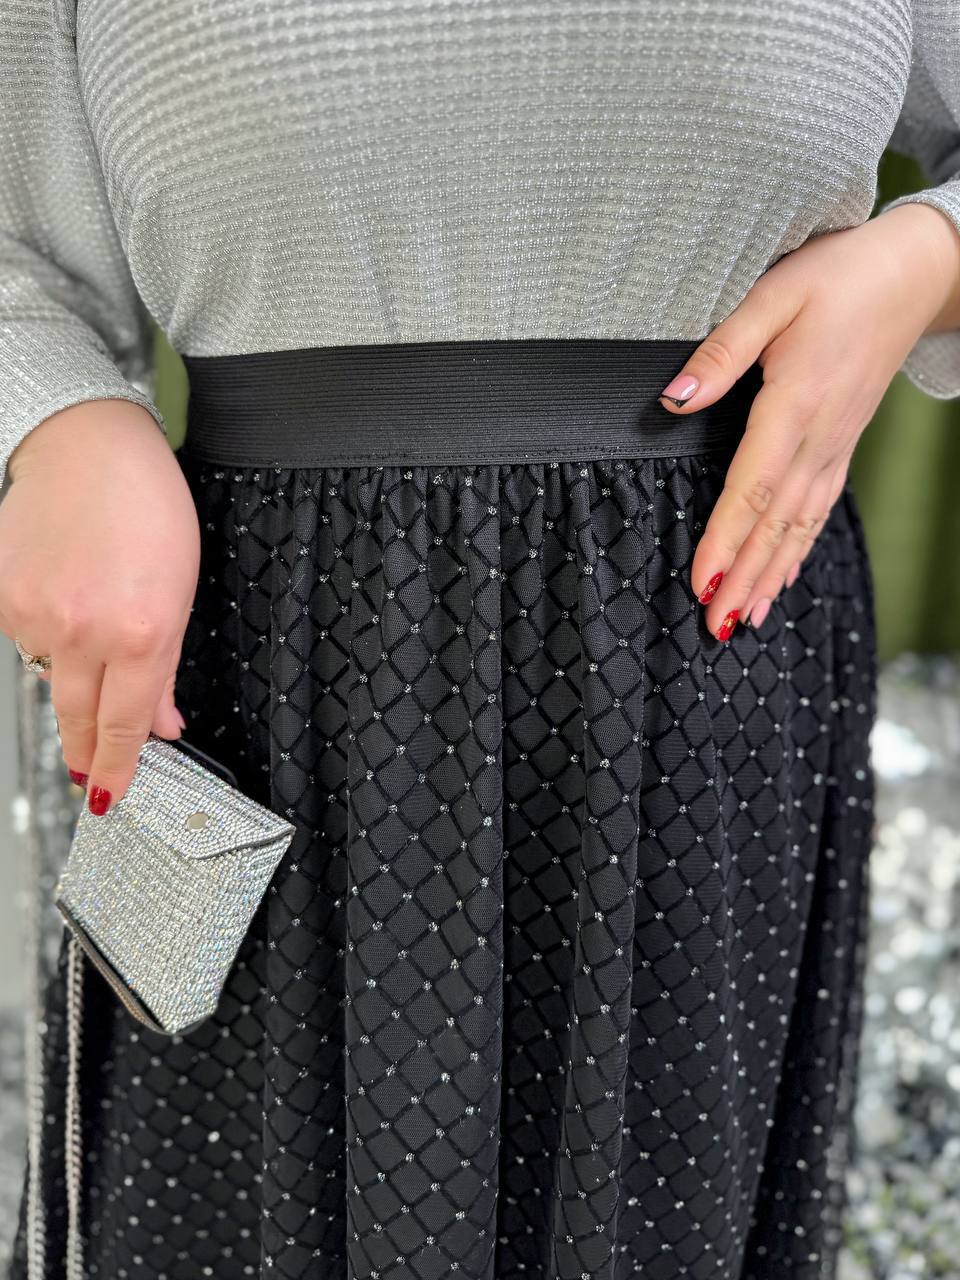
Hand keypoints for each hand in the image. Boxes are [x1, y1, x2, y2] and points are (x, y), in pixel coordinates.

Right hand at [0, 399, 199, 812]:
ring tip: (92, 629)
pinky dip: (47, 635)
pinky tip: (66, 601)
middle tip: (89, 773)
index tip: (109, 795)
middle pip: (79, 717)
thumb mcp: (179, 591)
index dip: (115, 767)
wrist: (85, 448)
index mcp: (138, 632)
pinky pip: (26, 640)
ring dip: (72, 676)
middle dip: (85, 751)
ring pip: (51, 676)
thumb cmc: (145, 507)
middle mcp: (81, 630)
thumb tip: (162, 724)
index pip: (124, 726)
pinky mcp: (2, 596)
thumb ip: (165, 667)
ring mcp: (34, 614)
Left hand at [657, 202, 959, 638]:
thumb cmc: (837, 278)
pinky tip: (784, 577)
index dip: (726, 539)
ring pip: (799, 526)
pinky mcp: (842, 444)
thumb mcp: (772, 296)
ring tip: (744, 620)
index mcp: (795, 404)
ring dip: (770, 576)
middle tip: (716, 626)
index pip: (753, 488)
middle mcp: (818, 437)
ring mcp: (835, 445)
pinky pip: (820, 509)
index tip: (703, 582)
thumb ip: (721, 352)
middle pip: (775, 523)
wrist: (911, 274)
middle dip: (744, 578)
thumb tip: (674, 399)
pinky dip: (800, 550)